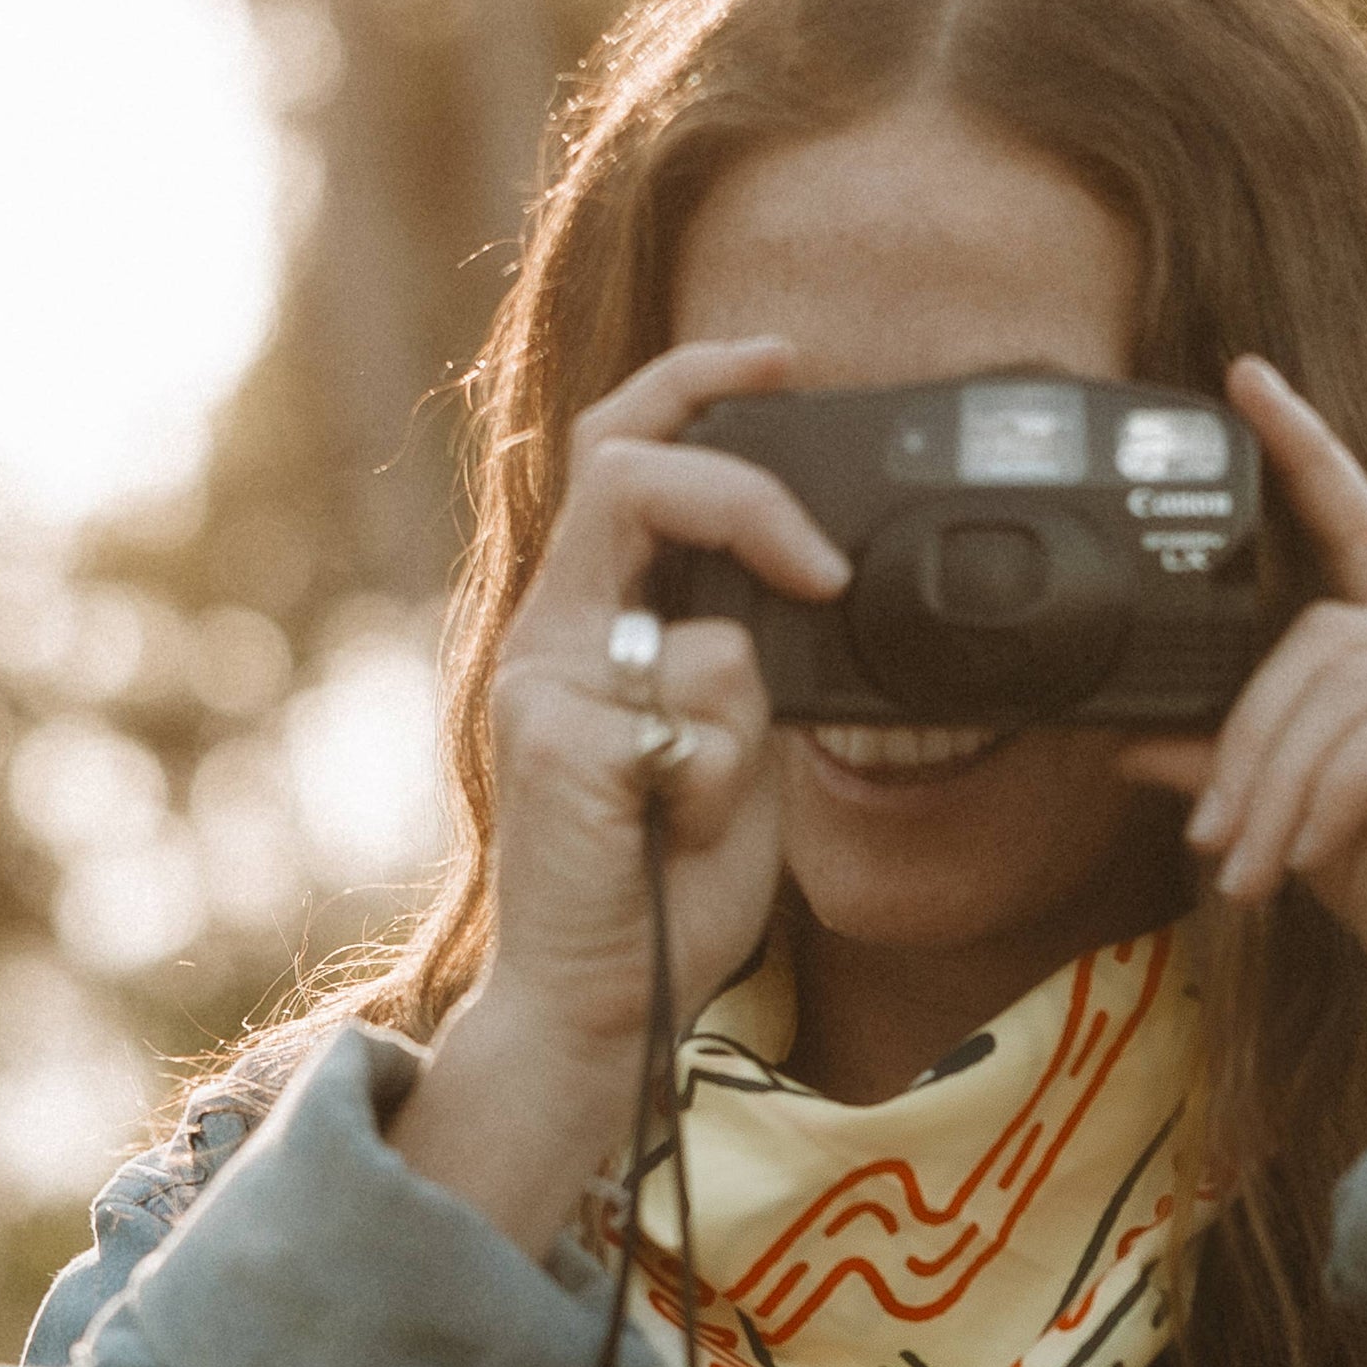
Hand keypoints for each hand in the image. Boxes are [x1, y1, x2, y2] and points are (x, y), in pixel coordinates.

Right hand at [391, 336, 847, 1252]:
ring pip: (691, 615)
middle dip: (744, 484)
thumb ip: (744, 668)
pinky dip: (724, 777)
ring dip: (742, 707)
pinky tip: (683, 833)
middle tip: (821, 557)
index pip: (621, 453)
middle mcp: (552, 636)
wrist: (599, 1008)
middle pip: (626, 466)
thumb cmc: (662, 891)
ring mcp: (546, 684)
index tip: (781, 358)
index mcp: (589, 624)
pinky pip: (694, 711)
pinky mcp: (558, 740)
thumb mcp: (732, 752)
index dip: (695, 382)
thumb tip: (803, 600)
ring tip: (719, 789)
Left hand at [1117, 355, 1366, 1053]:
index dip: (1305, 457)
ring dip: (1278, 782)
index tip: (1241, 382)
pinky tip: (1315, 857)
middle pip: (1322, 632)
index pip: (1361, 535)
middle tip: (1211, 841)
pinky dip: (1336, 791)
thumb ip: (1248, 783)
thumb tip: (1134, 741)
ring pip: (1349, 677)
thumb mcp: (1324, 848)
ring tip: (1254, 872)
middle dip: (1245, 737)